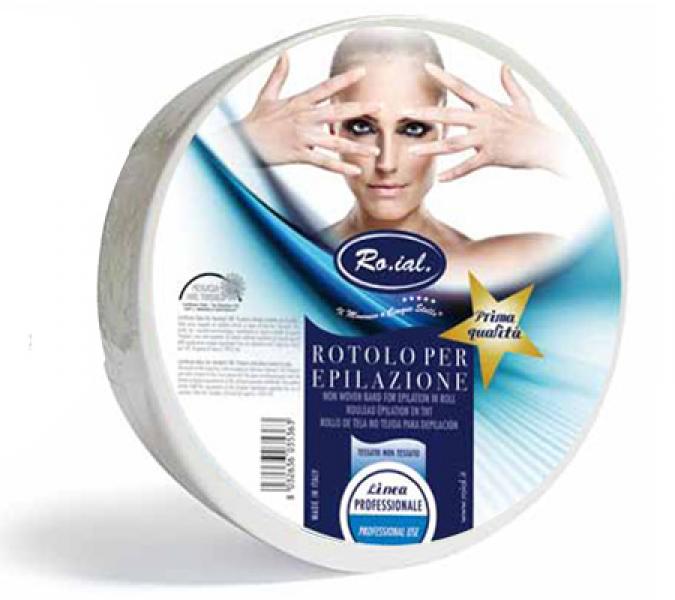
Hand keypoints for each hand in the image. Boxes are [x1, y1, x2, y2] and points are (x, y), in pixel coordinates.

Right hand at [238, 53, 380, 175]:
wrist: (242, 142)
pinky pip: (324, 162)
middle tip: (380, 107)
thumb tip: (285, 55)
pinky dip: (340, 167)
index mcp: (298, 103)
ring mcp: (302, 137)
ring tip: (374, 149)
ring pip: (335, 141)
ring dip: (356, 146)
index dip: (344, 79)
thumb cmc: (254, 122)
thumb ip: (279, 75)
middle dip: (360, 109)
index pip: (326, 88)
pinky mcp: (298, 154)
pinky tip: (355, 170)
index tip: (362, 72)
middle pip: (337, 112)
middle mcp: (304, 118)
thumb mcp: (266, 95)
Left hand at [405, 63, 569, 180]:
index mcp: (488, 106)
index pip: (462, 87)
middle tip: (405, 113)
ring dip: (432, 147)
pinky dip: (455, 173)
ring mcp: (487, 139)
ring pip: (454, 144)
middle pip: (450, 115)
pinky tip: (441, 179)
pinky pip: (469, 166)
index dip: (444, 77)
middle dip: (426, 115)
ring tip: (412, 151)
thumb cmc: (533, 126)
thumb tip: (504, 66)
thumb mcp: (523, 101)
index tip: (426, 68)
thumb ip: (510, 84)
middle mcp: (484, 120)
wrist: (547, 145)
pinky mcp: (492, 156)